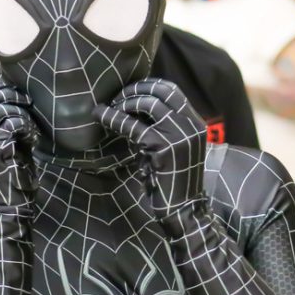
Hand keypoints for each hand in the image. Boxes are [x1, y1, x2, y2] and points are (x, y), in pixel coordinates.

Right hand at [0, 83, 38, 209]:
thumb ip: (5, 130)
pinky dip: (24, 125)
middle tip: (28, 101)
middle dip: (10, 95)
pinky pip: (9, 123)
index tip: (17, 94)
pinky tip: (32, 137)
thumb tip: (18, 105)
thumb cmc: (12, 184)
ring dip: (19, 111)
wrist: (7, 213)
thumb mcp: (6, 152)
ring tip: (30, 125)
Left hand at [95, 79, 206, 230]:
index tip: (127, 92)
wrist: (183, 210)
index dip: (146, 85)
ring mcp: (179, 134)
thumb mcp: (169, 147)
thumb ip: (159, 127)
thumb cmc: (171, 181)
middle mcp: (191, 124)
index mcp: (196, 122)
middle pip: (160, 90)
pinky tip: (99, 115)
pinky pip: (132, 125)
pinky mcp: (162, 146)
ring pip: (146, 102)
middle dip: (133, 89)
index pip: (171, 90)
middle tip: (115, 98)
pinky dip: (113, 117)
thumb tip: (130, 107)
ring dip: (123, 101)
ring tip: (109, 108)